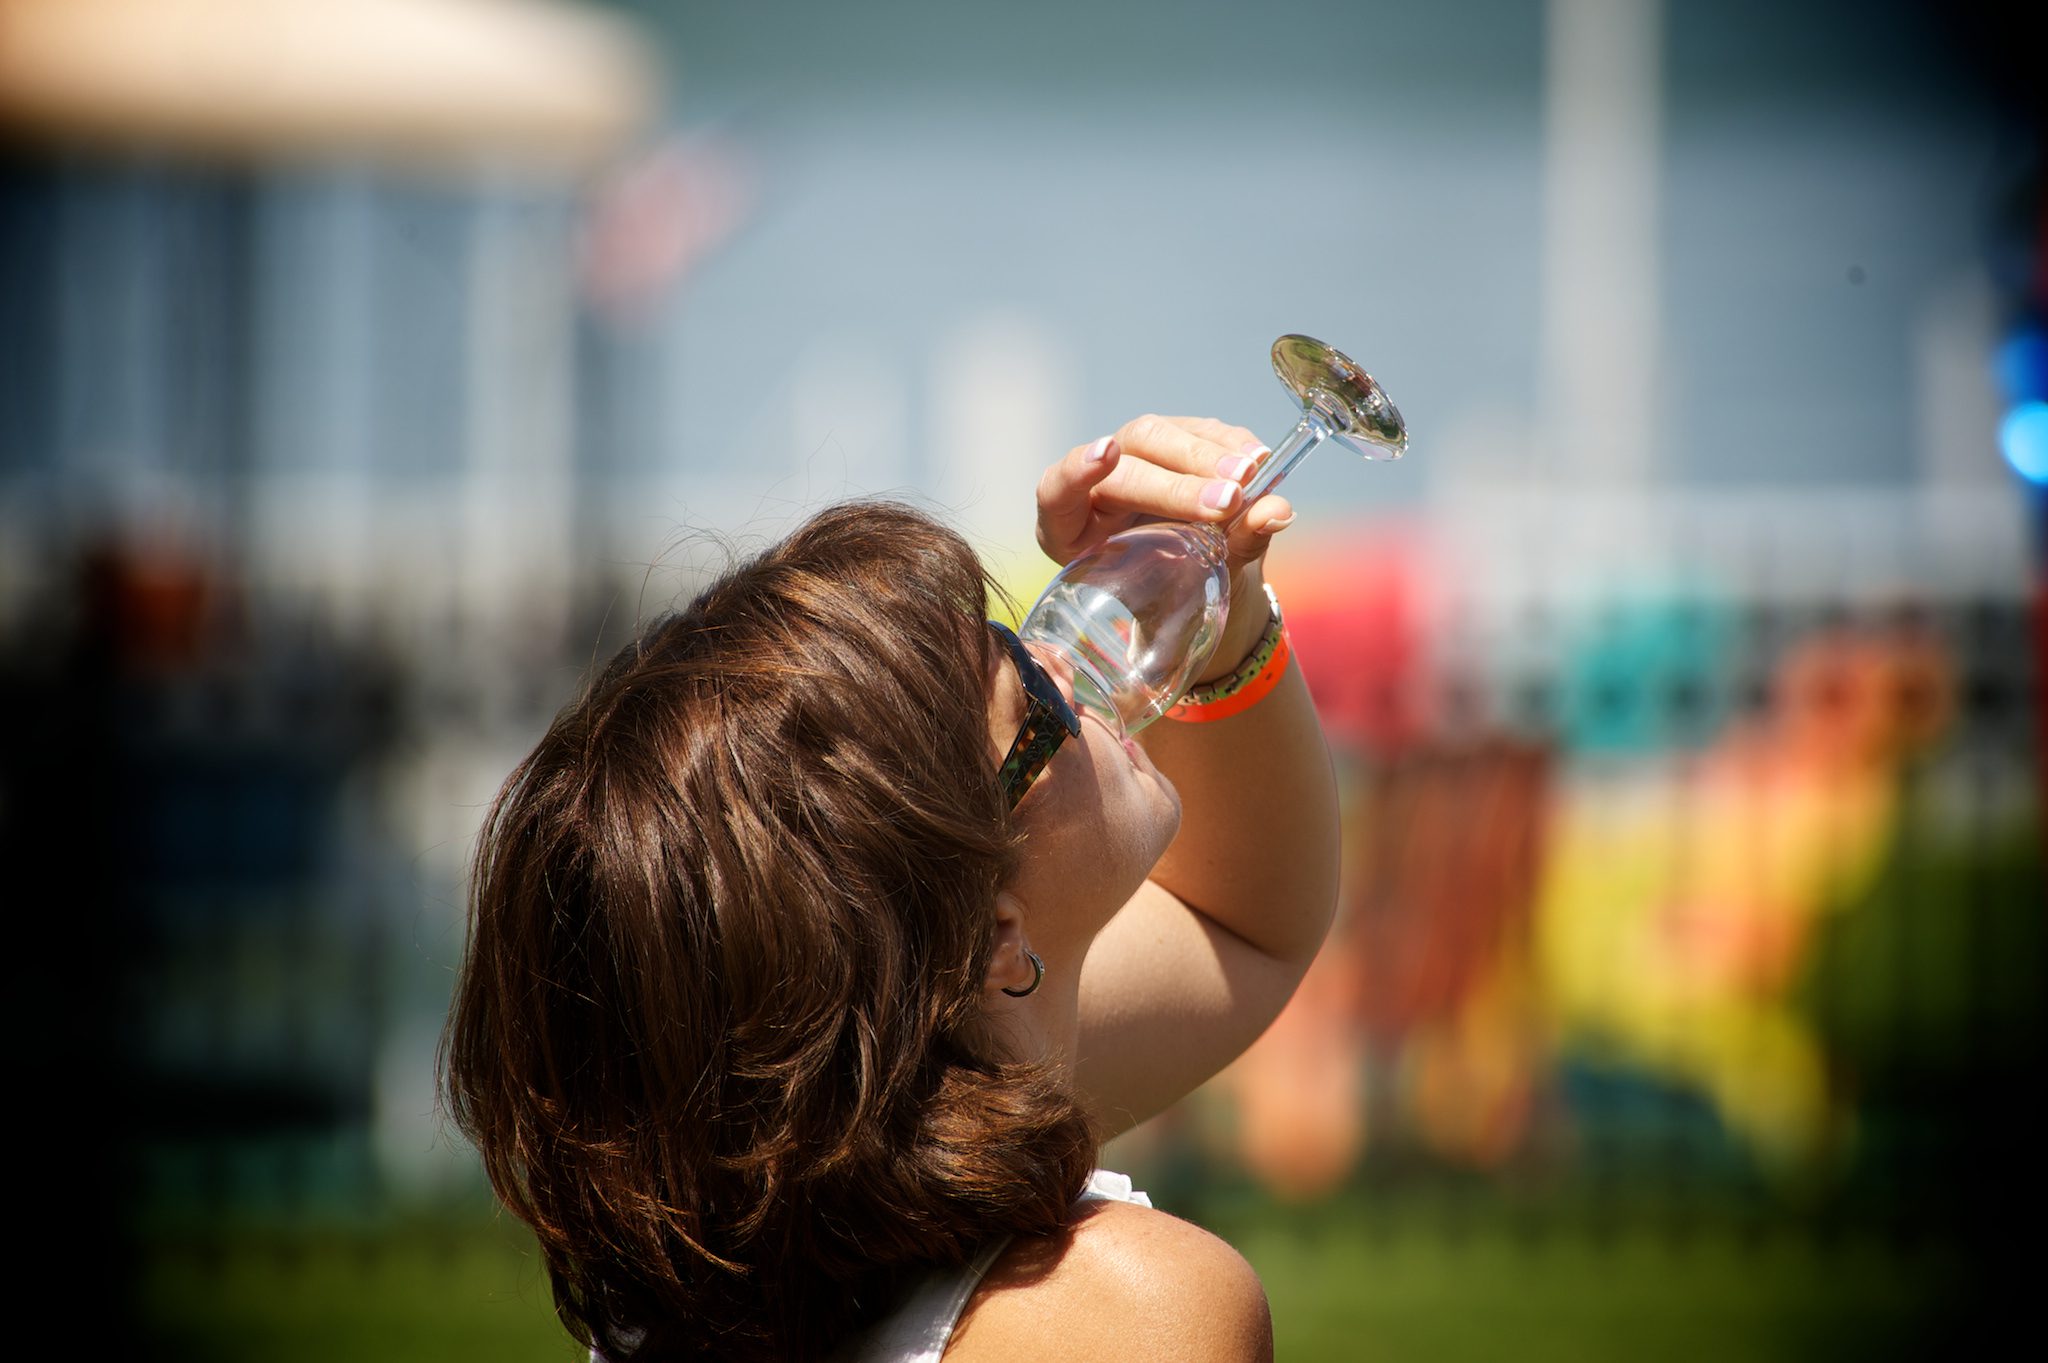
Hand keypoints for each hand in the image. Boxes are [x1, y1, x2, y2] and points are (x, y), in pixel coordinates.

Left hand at [1035, 416, 1293, 676]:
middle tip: (1230, 497)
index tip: (1107, 454)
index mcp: (1072, 531)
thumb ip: (1231, 552)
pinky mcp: (1172, 441)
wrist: (1191, 589)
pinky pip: (1198, 430)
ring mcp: (1133, 457)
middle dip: (1179, 482)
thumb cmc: (1173, 602)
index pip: (1057, 491)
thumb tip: (1275, 512)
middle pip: (1127, 466)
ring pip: (1158, 436)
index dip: (1076, 472)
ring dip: (1208, 455)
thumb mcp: (1192, 595)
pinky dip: (1231, 444)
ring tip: (1250, 474)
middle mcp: (1096, 487)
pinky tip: (1258, 459)